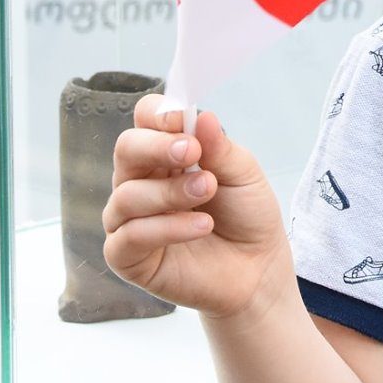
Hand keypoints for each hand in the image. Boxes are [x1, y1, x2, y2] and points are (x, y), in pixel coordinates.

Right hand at [103, 96, 292, 320]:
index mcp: (165, 154)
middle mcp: (141, 181)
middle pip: (126, 149)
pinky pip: (129, 236)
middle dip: (157, 147)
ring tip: (207, 191)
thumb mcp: (244, 174)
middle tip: (192, 152)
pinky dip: (167, 228)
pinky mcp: (127, 256)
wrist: (257, 269)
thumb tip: (202, 116)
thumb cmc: (246, 215)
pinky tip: (202, 225)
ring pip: (127, 194)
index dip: (157, 114)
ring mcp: (129, 219)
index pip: (144, 119)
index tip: (182, 118)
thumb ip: (220, 147)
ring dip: (170, 191)